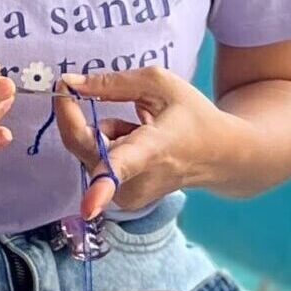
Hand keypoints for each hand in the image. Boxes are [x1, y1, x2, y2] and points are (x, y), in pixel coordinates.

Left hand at [52, 67, 242, 219]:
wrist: (220, 156)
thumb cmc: (192, 115)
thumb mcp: (159, 84)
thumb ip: (111, 83)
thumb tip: (70, 83)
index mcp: (152, 149)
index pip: (123, 168)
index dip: (100, 186)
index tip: (88, 207)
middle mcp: (139, 179)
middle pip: (83, 145)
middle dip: (73, 113)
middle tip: (77, 89)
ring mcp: (131, 195)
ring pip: (86, 150)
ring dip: (100, 131)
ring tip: (137, 128)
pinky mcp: (124, 201)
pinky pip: (93, 162)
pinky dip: (106, 147)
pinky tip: (134, 144)